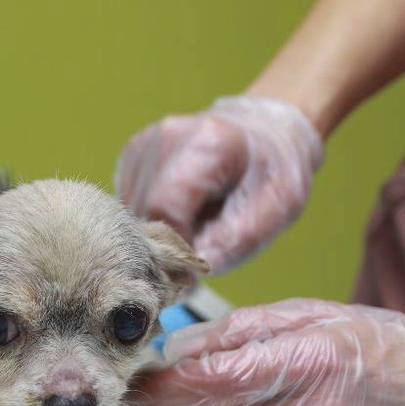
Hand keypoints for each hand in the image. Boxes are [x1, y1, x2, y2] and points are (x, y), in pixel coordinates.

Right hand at [114, 96, 323, 273]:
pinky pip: (127, 204)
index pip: (164, 210)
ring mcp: (141, 146)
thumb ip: (234, 243)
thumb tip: (187, 277)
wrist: (264, 128)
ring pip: (129, 212)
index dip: (175, 248)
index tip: (195, 268)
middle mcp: (163, 139)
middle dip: (165, 243)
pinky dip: (149, 219)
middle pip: (142, 212)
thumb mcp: (277, 210)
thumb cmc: (273, 171)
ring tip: (192, 229)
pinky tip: (179, 214)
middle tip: (196, 255)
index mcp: (206, 144)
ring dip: (156, 232)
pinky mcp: (129, 157)